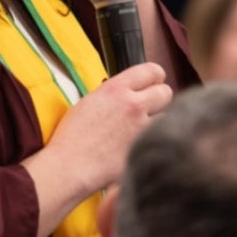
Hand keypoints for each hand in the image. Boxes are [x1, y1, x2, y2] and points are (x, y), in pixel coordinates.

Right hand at [46, 62, 172, 192]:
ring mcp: (142, 128)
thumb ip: (115, 93)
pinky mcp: (145, 148)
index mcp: (116, 89)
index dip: (156, 76)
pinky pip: (159, 138)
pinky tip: (140, 145)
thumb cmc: (72, 137)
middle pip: (165, 92)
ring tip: (142, 129)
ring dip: (159, 121)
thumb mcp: (91, 101)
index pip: (152, 70)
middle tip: (152, 106)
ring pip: (167, 116)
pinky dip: (154, 140)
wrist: (69, 166)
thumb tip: (131, 93)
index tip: (155, 81)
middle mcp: (133, 104)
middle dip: (160, 98)